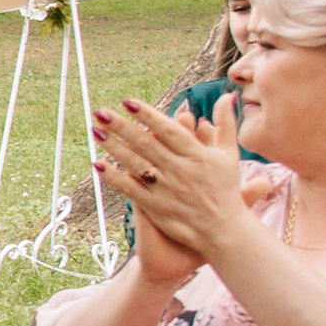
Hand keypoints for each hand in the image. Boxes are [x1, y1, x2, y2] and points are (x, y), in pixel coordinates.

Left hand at [93, 96, 246, 274]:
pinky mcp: (156, 207)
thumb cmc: (226, 189)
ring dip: (114, 147)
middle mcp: (180, 169)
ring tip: (95, 131)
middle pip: (146, 143)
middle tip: (100, 112)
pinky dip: (114, 178)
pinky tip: (98, 165)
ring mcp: (167, 189)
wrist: (224, 230)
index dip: (147, 115)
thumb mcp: (230, 154)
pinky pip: (131, 189)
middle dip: (122, 126)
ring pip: (135, 163)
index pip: (168, 130)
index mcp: (197, 154)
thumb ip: (225, 123)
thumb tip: (227, 95)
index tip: (128, 101)